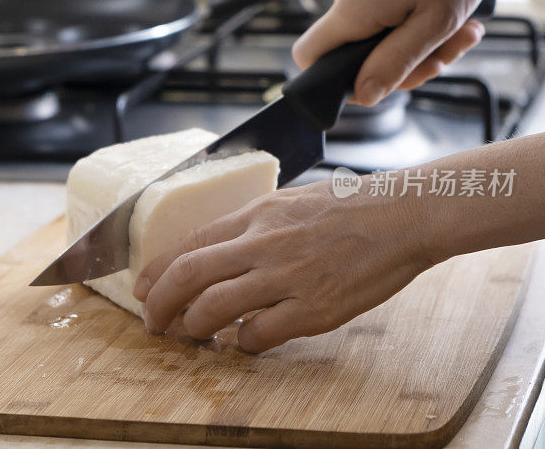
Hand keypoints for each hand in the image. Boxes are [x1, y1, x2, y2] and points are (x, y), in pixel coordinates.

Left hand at [132, 181, 431, 352]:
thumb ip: (253, 225)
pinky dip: (243, 343)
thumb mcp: (290, 201)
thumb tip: (220, 249)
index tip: (142, 288)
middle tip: (151, 321)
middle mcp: (263, 243)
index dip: (157, 270)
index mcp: (256, 214)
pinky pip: (260, 335)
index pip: (189, 243)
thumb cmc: (349, 207)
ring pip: (214, 308)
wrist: (403, 216)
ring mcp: (287, 277)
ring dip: (192, 327)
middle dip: (159, 303)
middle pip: (188, 276)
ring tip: (189, 335)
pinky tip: (244, 342)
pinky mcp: (314, 309)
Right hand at [292, 0, 506, 105]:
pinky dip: (415, 26)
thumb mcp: (434, 23)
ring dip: (418, 47)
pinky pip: (384, 19)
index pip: (309, 57)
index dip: (332, 81)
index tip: (378, 82)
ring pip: (375, 40)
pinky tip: (448, 17)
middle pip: (351, 56)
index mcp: (352, 9)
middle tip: (441, 57)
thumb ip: (395, 63)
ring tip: (459, 31)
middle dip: (400, 66)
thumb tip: (364, 94)